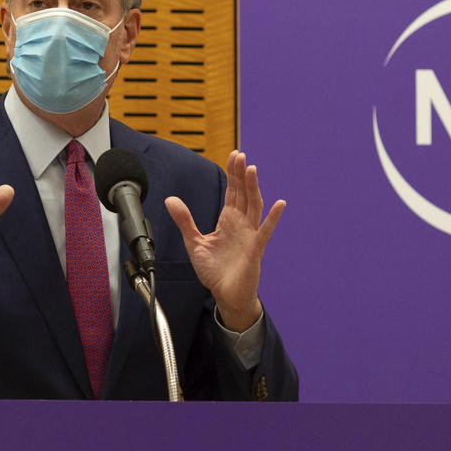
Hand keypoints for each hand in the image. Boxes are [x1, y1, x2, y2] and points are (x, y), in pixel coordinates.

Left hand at [164, 151, 284, 331]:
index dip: (233, 174)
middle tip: (240, 155)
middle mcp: (241, 225)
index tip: (234, 155)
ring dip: (253, 188)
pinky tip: (279, 204)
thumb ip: (185, 221)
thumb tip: (171, 199)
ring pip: (254, 207)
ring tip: (252, 169)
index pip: (233, 192)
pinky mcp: (255, 250)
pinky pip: (265, 232)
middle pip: (244, 194)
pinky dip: (273, 218)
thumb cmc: (214, 271)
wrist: (225, 295)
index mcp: (228, 221)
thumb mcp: (194, 242)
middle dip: (242, 174)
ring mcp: (250, 236)